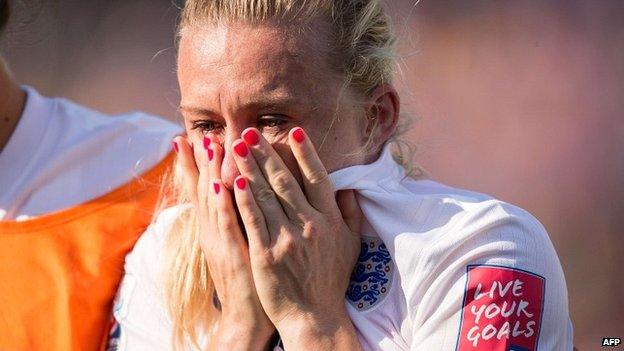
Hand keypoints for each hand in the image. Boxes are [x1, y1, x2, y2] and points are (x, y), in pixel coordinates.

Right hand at [173, 136, 274, 349]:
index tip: (195, 136)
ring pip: (214, 201)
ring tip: (207, 144)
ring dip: (209, 172)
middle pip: (205, 190)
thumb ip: (242, 220)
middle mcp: (214, 232)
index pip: (207, 190)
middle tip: (196, 132)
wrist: (247, 318)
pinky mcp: (233, 255)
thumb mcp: (242, 246)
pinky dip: (223, 203)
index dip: (199, 165)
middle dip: (200, 161)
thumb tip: (245, 195)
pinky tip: (221, 182)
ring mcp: (222, 243)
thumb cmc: (252, 281)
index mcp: (217, 229)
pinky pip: (228, 225)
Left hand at [229, 127, 362, 349]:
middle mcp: (310, 225)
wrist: (314, 316)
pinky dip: (243, 199)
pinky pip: (253, 220)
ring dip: (250, 168)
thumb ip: (352, 214)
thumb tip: (348, 187)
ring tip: (236, 147)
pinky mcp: (266, 254)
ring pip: (266, 196)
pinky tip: (234, 181)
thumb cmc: (331, 280)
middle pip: (286, 181)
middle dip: (267, 153)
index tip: (294, 132)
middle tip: (251, 131)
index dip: (305, 153)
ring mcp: (287, 239)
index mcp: (330, 220)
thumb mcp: (352, 246)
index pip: (318, 178)